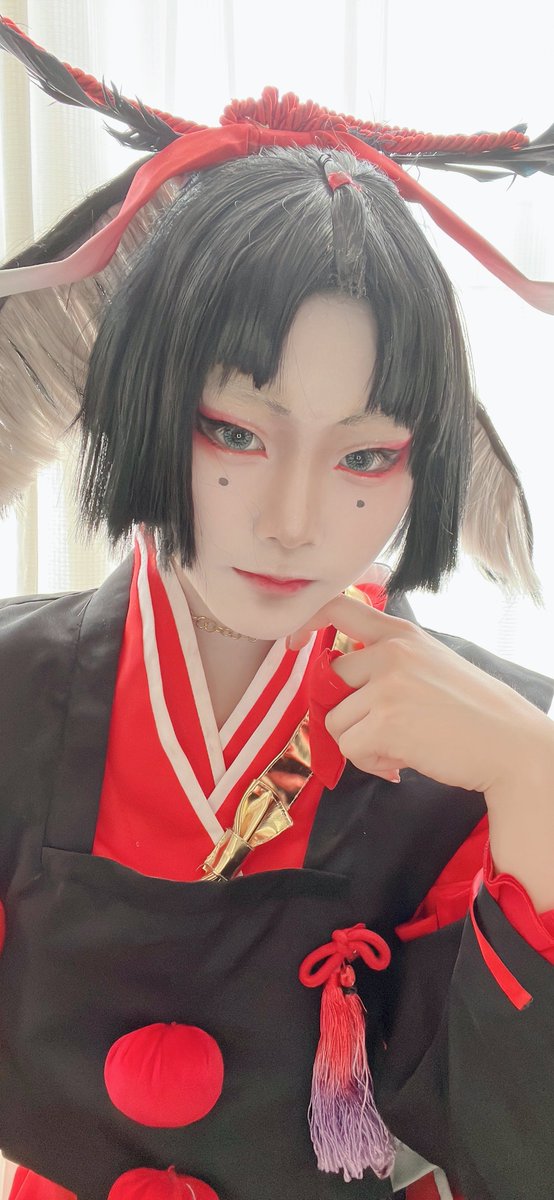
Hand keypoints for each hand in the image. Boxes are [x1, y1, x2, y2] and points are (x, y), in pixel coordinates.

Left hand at [289, 593, 546, 794]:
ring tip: (398, 749)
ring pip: (335, 720)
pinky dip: (369, 763)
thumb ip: (387, 663)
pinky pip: (349, 747)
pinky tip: (399, 764)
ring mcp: (387, 686)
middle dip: (347, 712)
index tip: (293, 642)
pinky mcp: (386, 721)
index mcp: (401, 634)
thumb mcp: (430, 664)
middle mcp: (390, 653)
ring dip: (360, 743)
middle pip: (330, 681)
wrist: (509, 745)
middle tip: (381, 731)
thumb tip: (337, 683)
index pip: (338, 607)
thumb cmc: (472, 712)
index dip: (305, 622)